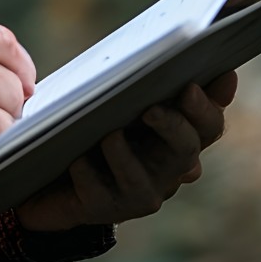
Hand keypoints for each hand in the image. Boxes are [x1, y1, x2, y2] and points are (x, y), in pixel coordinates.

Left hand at [14, 71, 237, 231]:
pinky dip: (89, 175)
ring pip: (144, 179)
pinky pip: (100, 195)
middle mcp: (167, 168)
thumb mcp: (117, 95)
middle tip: (152, 107)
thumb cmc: (92, 123)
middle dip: (173, 126)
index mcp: (176, 135)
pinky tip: (77, 160)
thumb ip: (146, 77)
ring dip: (126, 155)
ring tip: (110, 134)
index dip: (208, 106)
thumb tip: (171, 51)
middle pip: (186, 149)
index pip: (209, 124)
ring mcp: (138, 192)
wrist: (51, 172)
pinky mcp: (104, 209)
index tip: (192, 84)